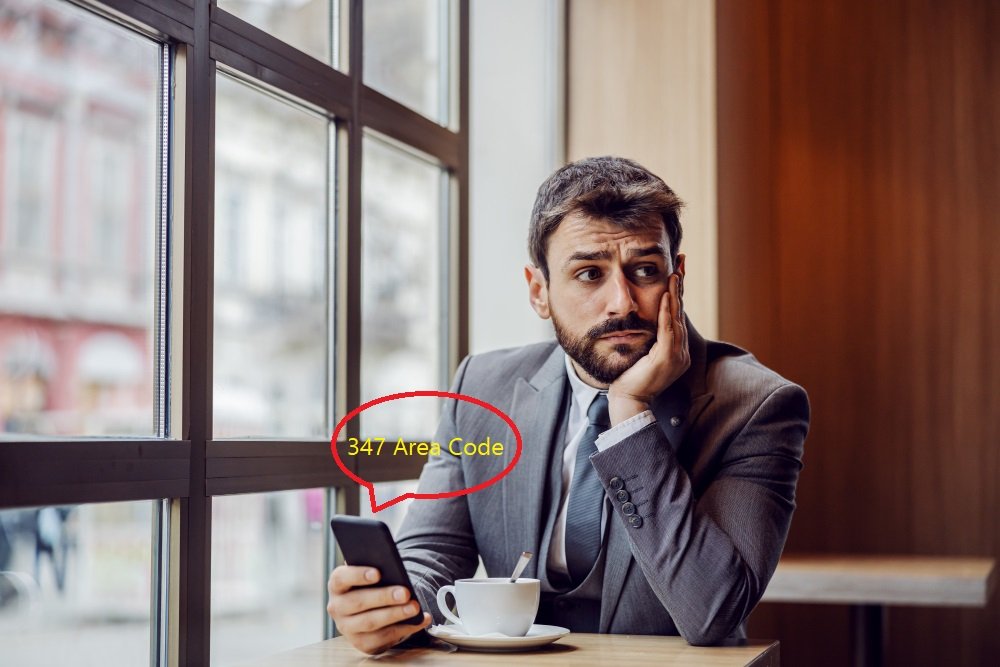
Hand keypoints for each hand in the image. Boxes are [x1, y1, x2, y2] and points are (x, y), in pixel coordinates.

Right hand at [326, 565, 431, 653]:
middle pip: (358, 602)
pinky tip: (419, 620)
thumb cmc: (371, 585)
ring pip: (370, 623)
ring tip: (414, 607)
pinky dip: (404, 629)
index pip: (341, 578)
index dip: (357, 575)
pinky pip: (383, 638)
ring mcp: (347, 628)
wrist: (369, 609)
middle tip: (405, 593)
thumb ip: (376, 567)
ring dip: (395, 615)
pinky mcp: (362, 643)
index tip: (378, 573)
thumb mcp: (369, 574)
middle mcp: (337, 607)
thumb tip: (391, 564)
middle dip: (383, 597)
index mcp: (337, 585)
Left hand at [607, 273, 689, 423]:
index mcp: (676, 348)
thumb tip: (641, 317)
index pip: (676, 313)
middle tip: (682, 261)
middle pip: (680, 310)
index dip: (677, 291)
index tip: (677, 269)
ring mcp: (677, 355)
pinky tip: (665, 295)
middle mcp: (681, 350)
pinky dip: (666, 311)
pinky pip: (667, 329)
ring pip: (676, 317)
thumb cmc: (630, 376)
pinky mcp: (667, 358)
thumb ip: (647, 336)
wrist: (628, 399)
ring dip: (675, 293)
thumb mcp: (641, 351)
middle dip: (680, 285)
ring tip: (675, 273)